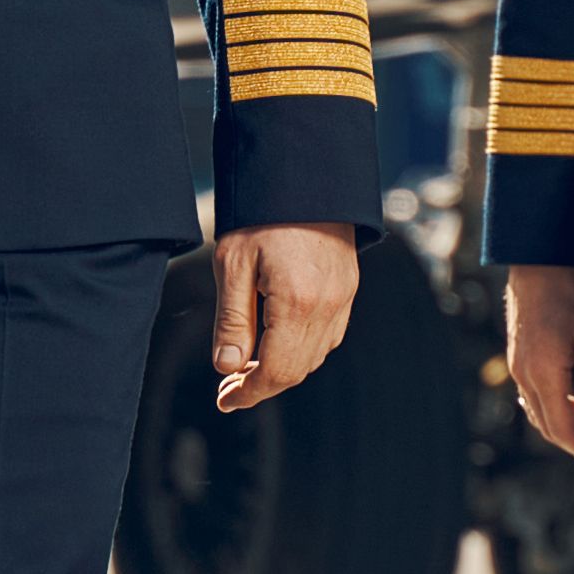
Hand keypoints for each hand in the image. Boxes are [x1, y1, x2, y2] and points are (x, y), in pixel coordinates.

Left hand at [209, 221, 360, 411]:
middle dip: (263, 385)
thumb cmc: (263, 213)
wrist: (306, 172)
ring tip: (248, 365)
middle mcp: (328, 306)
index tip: (225, 401)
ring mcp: (344, 297)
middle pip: (298, 370)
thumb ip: (232, 319)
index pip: (276, 370)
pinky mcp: (348, 287)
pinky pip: (329, 334)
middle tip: (230, 388)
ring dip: (284, 369)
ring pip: (316, 356)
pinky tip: (278, 341)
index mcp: (298, 302)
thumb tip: (227, 367)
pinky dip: (303, 349)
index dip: (249, 393)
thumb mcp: (233, 263)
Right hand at [499, 263, 573, 473]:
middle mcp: (525, 376)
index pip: (563, 430)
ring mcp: (519, 366)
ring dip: (568, 428)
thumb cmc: (572, 296)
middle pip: (549, 427)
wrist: (540, 260)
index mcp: (543, 375)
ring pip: (541, 413)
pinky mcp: (521, 355)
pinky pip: (537, 395)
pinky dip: (558, 408)